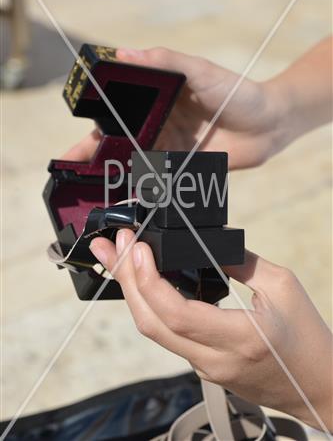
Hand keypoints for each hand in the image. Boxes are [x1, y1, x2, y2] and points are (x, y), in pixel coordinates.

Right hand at [62, 47, 286, 168]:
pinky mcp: (185, 167)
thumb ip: (164, 62)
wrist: (269, 124)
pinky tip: (127, 198)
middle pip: (120, 142)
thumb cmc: (237, 91)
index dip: (94, 126)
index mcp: (157, 99)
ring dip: (115, 176)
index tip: (74, 141)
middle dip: (95, 157)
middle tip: (74, 173)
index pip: (117, 112)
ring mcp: (170, 148)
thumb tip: (123, 53)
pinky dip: (143, 188)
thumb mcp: (200, 70)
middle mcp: (158, 124)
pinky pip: (159, 179)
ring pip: (136, 163)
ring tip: (93, 190)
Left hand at [90, 229, 332, 431]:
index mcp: (240, 338)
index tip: (137, 248)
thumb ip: (241, 262)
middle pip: (151, 324)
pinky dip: (148, 305)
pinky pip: (166, 335)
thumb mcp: (282, 287)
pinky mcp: (203, 368)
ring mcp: (205, 368)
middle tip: (111, 246)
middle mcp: (215, 360)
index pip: (177, 315)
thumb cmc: (306, 335)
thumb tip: (206, 241)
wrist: (317, 386)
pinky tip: (140, 282)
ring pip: (153, 331)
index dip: (149, 281)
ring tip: (115, 259)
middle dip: (125, 280)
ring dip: (131, 291)